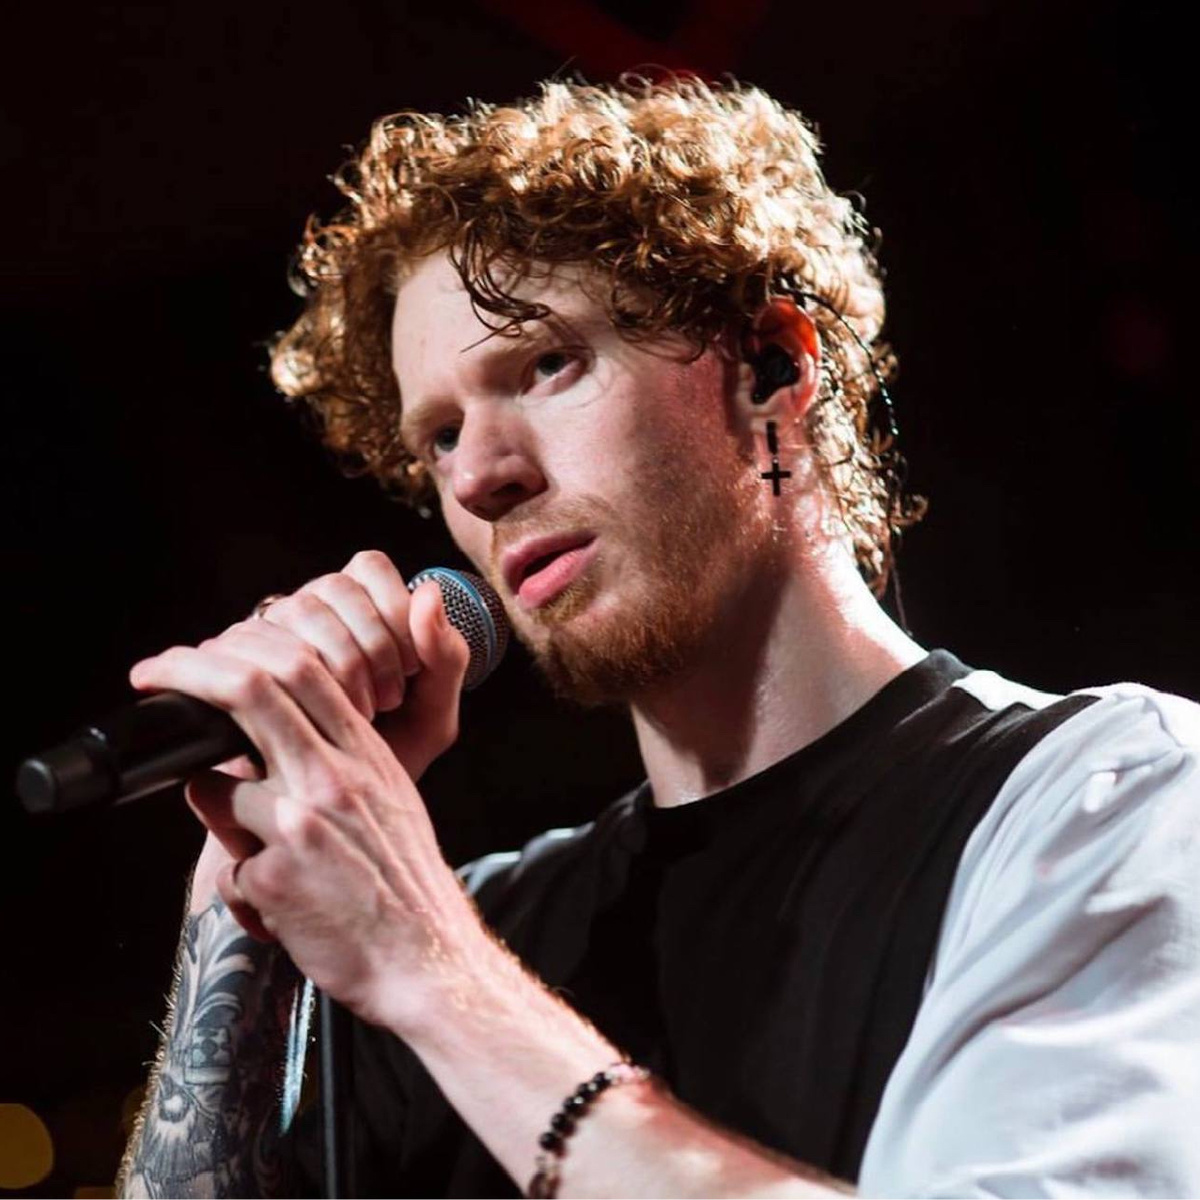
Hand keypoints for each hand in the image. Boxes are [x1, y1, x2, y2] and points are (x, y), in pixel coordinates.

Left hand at [132, 551, 483, 1028]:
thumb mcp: (389, 800)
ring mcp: (303, 822)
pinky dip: (244, 889)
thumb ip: (336, 761)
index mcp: (365, 753)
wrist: (427, 957)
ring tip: (255, 854)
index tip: (199, 654)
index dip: (239, 647)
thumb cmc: (405, 883)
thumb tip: (270, 744)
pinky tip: (280, 907)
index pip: (301, 666)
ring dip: (219, 820)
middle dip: (190, 669)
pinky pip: (228, 869)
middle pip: (251, 689)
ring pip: (215, 788)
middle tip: (154, 671)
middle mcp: (335, 776)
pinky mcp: (278, 875)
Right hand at [246, 550, 467, 781]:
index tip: (412, 667)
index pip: (368, 568)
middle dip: (371, 643)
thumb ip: (446, 656)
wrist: (338, 815)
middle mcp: (308, 611)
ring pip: (297, 610)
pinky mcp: (234, 665)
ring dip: (340, 660)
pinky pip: (258, 643)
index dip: (394, 609)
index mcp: (357, 609)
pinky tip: (323, 715)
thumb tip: (429, 591)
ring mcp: (268, 634)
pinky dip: (299, 676)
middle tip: (388, 700)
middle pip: (333, 588)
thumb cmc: (387, 756)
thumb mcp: (432, 714)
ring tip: (361, 714)